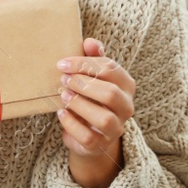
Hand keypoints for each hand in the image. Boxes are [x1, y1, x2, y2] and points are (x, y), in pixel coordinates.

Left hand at [56, 38, 134, 187]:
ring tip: (63, 95)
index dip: (84, 64)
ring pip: (104, 118)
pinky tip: (61, 113)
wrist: (90, 133)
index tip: (62, 64)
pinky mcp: (100, 144)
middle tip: (64, 80)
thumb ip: (93, 58)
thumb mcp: (93, 76)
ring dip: (80, 104)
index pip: (110, 69)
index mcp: (126, 85)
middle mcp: (126, 107)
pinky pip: (88, 136)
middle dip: (83, 84)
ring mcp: (115, 128)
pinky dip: (72, 124)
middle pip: (111, 94)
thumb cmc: (91, 97)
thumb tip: (90, 42)